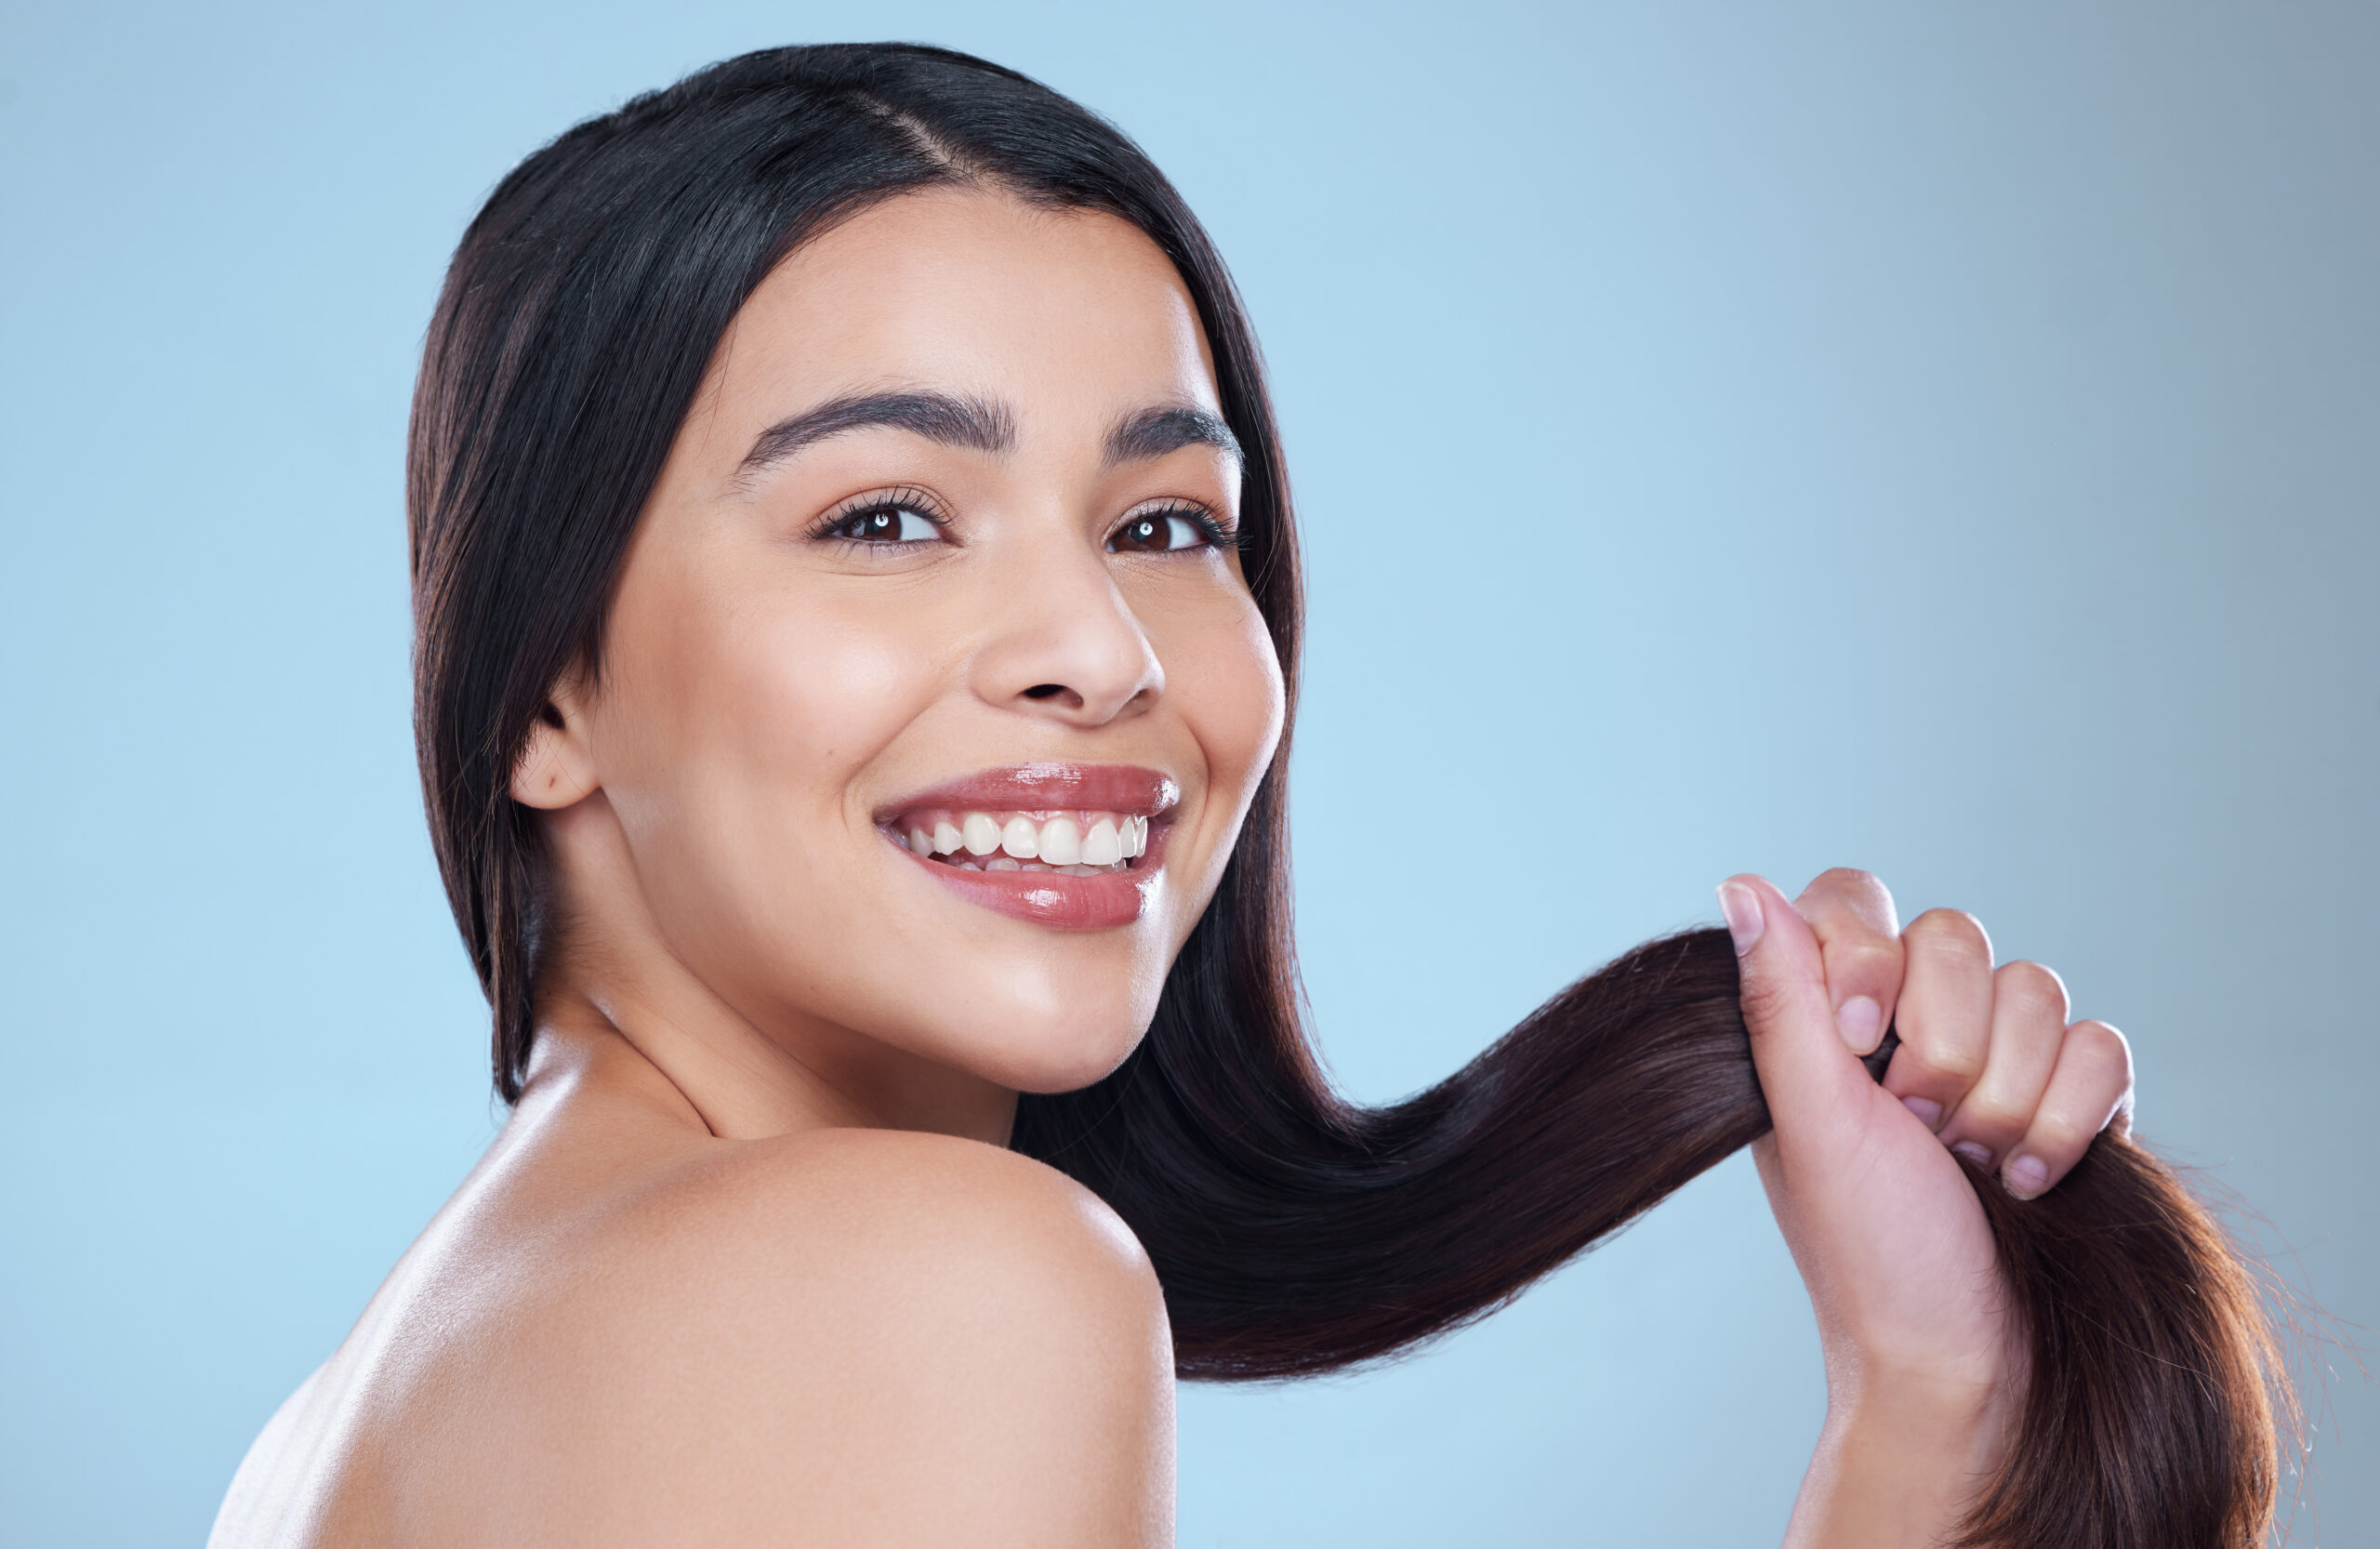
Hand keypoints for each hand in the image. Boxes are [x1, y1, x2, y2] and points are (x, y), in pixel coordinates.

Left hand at [1717, 869, 2133, 1547]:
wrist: (1964, 1359)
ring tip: (1971, 1167)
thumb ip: (1780, 999)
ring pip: (2037, 986)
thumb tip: (1740, 882)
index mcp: (1829, 1018)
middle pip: (1955, 935)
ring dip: (2005, 1094)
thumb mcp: (1810, 1121)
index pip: (1854, 897)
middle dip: (1942, 1046)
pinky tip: (2032, 1178)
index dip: (1865, 956)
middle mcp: (1910, 1022)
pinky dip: (2070, 1116)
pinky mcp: (2071, 1096)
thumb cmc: (1870, 1253)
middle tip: (1916, 1131)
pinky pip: (2103, 1044)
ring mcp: (1997, 1055)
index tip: (1856, 1044)